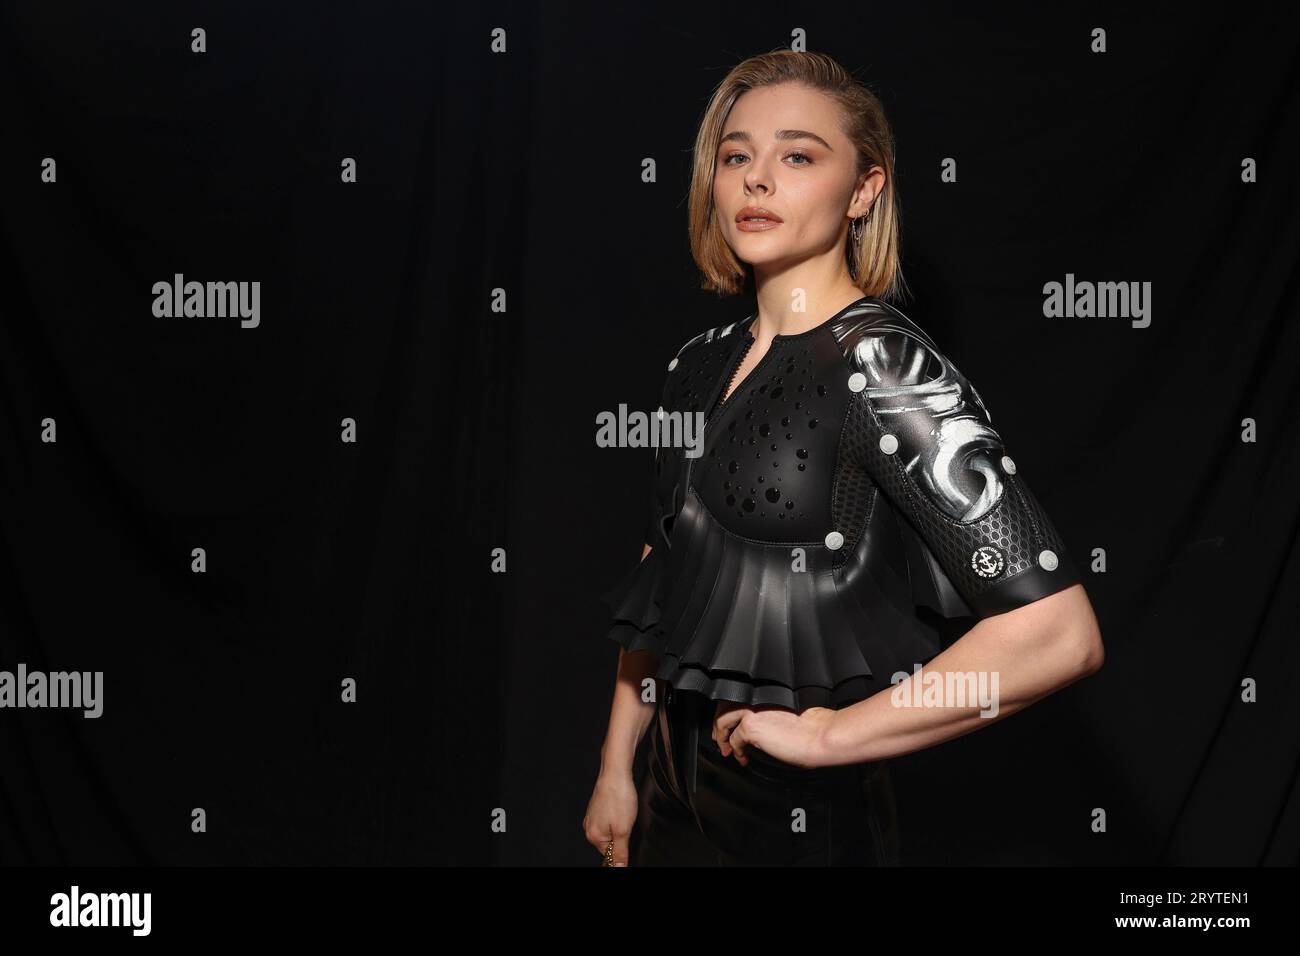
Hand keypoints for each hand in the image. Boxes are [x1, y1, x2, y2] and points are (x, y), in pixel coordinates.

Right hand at [582, 772, 638, 865]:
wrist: (615, 772)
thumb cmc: (618, 798)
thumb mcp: (623, 830)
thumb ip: (620, 851)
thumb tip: (618, 867)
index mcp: (594, 836)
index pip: (609, 855)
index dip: (622, 849)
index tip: (627, 835)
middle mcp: (589, 827)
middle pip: (609, 843)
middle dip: (621, 836)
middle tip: (628, 822)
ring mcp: (592, 816)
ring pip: (610, 830)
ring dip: (619, 826)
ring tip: (625, 812)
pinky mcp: (597, 807)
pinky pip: (608, 819)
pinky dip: (617, 816)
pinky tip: (622, 807)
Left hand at [711, 700, 837, 768]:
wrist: (818, 734)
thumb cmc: (810, 727)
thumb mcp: (783, 715)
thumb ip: (766, 715)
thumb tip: (754, 729)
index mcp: (764, 693)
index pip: (737, 699)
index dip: (730, 713)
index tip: (729, 726)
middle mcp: (755, 698)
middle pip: (725, 707)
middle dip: (720, 724)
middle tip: (720, 739)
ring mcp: (750, 710)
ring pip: (722, 720)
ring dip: (721, 736)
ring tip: (725, 749)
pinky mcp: (750, 726)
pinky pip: (733, 740)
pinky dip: (735, 751)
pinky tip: (742, 757)